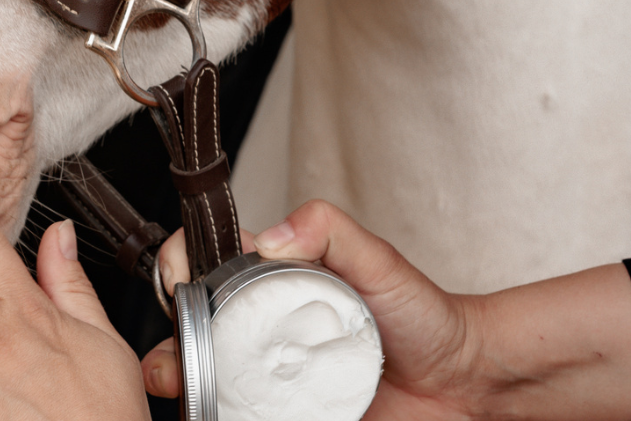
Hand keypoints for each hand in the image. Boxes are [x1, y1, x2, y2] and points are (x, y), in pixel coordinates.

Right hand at [141, 200, 630, 420]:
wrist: (462, 383)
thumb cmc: (421, 312)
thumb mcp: (375, 257)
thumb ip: (326, 229)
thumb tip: (269, 238)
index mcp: (269, 277)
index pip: (204, 259)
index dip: (178, 266)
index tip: (178, 283)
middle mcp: (260, 325)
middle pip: (190, 330)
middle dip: (168, 347)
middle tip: (171, 367)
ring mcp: (270, 377)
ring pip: (207, 382)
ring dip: (185, 391)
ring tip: (189, 402)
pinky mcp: (285, 417)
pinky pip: (243, 417)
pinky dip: (222, 417)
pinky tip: (217, 417)